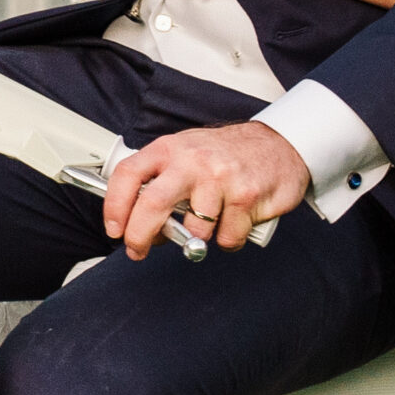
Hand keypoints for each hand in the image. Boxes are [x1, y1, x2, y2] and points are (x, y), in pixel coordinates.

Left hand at [103, 120, 309, 259]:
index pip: (129, 174)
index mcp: (171, 148)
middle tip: (138, 250)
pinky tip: (235, 220)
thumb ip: (161, 181)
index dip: (114, 206)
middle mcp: (193, 161)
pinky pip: (227, 238)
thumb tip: (138, 223)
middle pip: (152, 205)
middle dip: (140, 236)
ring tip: (210, 221)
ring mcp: (220, 178)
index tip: (114, 229)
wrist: (280, 144)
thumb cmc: (227, 155)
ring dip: (198, 238)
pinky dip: (229, 239)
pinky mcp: (246, 197)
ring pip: (194, 231)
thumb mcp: (186, 155)